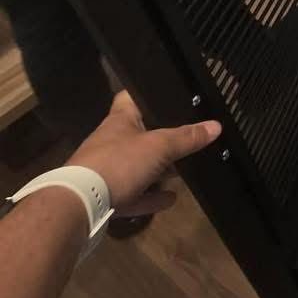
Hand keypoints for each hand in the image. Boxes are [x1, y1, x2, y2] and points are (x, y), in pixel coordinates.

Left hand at [68, 91, 221, 216]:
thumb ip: (187, 137)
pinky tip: (170, 199)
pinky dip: (151, 197)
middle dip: (163, 139)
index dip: (148, 93)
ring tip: (183, 171)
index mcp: (120, 120)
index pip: (130, 96)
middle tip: (188, 139)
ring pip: (137, 166)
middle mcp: (112, 141)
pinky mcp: (106, 196)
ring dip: (158, 170)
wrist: (80, 203)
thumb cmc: (118, 162)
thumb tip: (216, 126)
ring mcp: (107, 170)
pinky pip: (134, 194)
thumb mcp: (159, 146)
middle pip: (139, 134)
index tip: (169, 95)